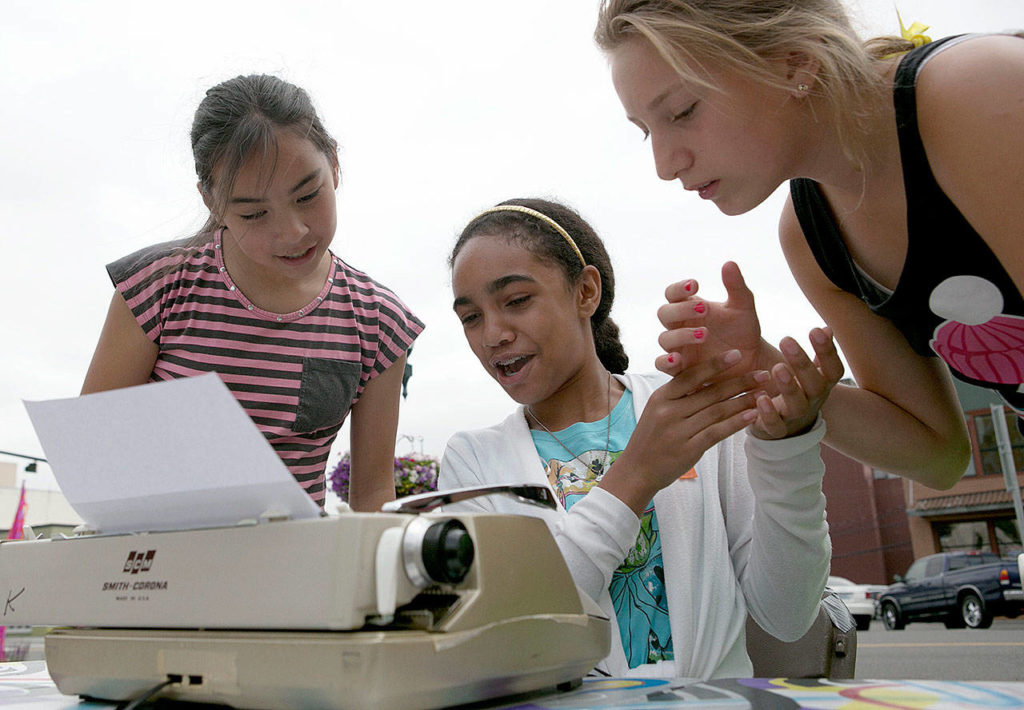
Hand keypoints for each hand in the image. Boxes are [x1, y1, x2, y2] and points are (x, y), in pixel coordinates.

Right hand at [602, 349, 760, 514]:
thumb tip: (708, 379)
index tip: (738, 354)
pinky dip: (735, 423)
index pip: (691, 376)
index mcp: (661, 397)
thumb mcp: (657, 410)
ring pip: (717, 411)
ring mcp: (678, 431)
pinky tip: (752, 416)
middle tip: (763, 374)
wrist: (636, 471)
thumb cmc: (650, 439)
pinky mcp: (688, 449)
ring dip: (743, 401)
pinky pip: (716, 432)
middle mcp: (669, 411)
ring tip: (764, 393)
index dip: (715, 364)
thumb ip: (678, 396)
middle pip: (710, 392)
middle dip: (740, 382)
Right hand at [655, 261, 778, 377]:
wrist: (751, 362)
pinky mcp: (679, 369)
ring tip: (705, 334)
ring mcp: (677, 348)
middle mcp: (679, 327)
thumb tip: (729, 263)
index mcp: (689, 308)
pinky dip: (667, 361)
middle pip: (664, 314)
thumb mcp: (744, 308)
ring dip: (682, 335)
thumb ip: (736, 287)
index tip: (696, 284)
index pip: (672, 293)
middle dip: (681, 311)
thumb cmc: (744, 331)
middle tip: (704, 309)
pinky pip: (662, 365)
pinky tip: (679, 359)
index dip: (679, 288)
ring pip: (664, 339)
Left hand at [748, 328, 843, 439]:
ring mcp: (795, 417)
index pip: (832, 369)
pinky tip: (760, 398)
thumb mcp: (810, 372)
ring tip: (777, 367)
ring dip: (789, 387)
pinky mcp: (776, 430)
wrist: (789, 428)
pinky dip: (768, 414)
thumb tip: (826, 328)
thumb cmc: (799, 391)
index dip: (827, 351)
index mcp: (821, 384)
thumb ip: (817, 354)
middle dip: (803, 363)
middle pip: (815, 385)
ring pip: (797, 406)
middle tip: (786, 340)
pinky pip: (775, 426)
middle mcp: (812, 401)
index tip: (815, 330)